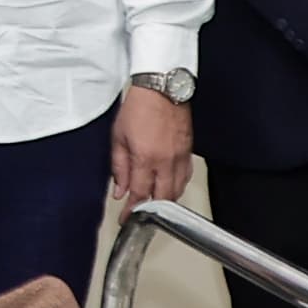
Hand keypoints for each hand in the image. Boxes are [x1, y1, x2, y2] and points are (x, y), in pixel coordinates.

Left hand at [111, 85, 193, 205]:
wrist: (162, 89)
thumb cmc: (139, 108)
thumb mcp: (118, 137)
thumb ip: (119, 167)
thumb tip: (119, 190)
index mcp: (146, 158)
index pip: (139, 194)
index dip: (132, 210)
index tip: (126, 218)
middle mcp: (166, 161)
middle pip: (162, 198)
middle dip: (150, 211)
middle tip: (140, 214)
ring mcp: (180, 157)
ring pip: (177, 190)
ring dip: (165, 201)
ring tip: (153, 204)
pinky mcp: (189, 151)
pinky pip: (186, 177)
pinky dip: (177, 186)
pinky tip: (170, 186)